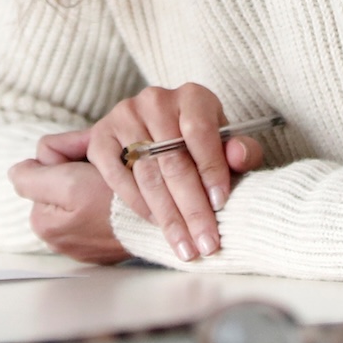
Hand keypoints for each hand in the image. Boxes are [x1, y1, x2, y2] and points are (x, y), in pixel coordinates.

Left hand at [9, 130, 129, 263]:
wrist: (159, 224)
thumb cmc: (114, 202)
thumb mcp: (66, 182)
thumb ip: (30, 177)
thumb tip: (16, 172)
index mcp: (43, 223)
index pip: (43, 171)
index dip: (65, 159)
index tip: (86, 165)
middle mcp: (58, 239)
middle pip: (59, 185)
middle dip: (76, 173)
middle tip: (103, 174)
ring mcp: (82, 244)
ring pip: (79, 196)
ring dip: (92, 186)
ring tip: (114, 187)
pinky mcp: (104, 245)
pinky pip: (97, 212)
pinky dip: (105, 203)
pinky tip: (120, 202)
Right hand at [86, 85, 265, 262]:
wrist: (157, 131)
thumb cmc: (200, 142)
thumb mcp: (225, 143)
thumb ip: (240, 150)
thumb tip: (240, 156)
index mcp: (192, 96)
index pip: (200, 132)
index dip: (211, 170)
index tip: (221, 205)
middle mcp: (155, 100)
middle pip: (174, 161)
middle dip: (193, 209)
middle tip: (206, 243)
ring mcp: (124, 117)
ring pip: (148, 175)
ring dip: (168, 217)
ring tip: (185, 246)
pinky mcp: (101, 137)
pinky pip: (119, 179)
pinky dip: (140, 206)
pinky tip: (158, 226)